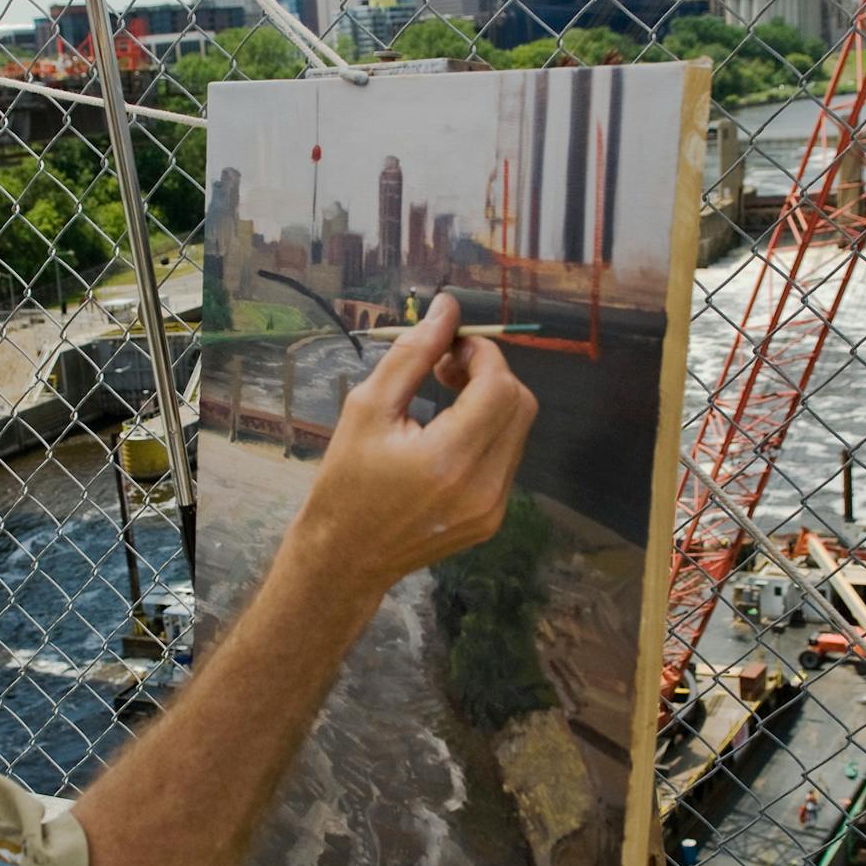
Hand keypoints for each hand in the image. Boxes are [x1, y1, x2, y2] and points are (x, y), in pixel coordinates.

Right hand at [285, 293, 538, 596]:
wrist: (346, 557)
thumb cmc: (346, 481)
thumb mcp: (367, 408)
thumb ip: (413, 354)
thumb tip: (447, 307)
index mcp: (447, 459)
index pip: (498, 387)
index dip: (481, 354)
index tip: (448, 346)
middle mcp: (481, 486)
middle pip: (520, 404)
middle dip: (490, 373)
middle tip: (445, 368)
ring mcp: (492, 507)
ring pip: (518, 430)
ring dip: (490, 401)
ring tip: (444, 399)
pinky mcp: (493, 519)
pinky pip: (507, 457)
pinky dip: (487, 433)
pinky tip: (448, 435)